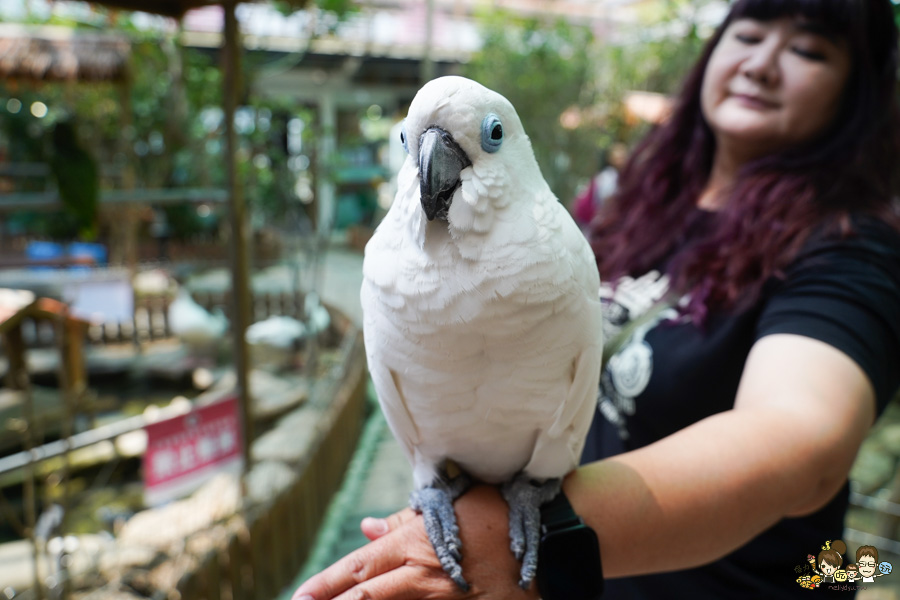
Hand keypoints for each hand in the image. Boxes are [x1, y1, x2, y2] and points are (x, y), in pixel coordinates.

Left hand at [292, 485, 539, 599]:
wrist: (545, 538)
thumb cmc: (494, 511)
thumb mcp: (445, 507)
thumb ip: (402, 521)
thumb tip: (366, 527)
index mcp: (413, 544)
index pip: (357, 568)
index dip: (324, 585)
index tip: (298, 596)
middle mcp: (422, 575)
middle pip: (366, 598)